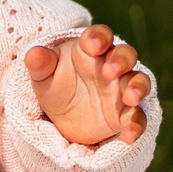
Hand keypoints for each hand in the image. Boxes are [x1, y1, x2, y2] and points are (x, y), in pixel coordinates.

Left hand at [24, 24, 149, 147]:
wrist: (61, 117)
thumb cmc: (54, 84)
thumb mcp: (43, 76)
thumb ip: (40, 63)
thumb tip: (33, 53)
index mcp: (90, 49)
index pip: (100, 35)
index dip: (99, 37)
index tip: (92, 46)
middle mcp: (111, 66)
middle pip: (126, 55)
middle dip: (122, 60)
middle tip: (109, 71)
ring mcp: (121, 90)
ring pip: (139, 82)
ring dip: (137, 87)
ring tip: (130, 97)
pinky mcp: (124, 114)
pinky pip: (137, 117)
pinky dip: (136, 126)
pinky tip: (128, 136)